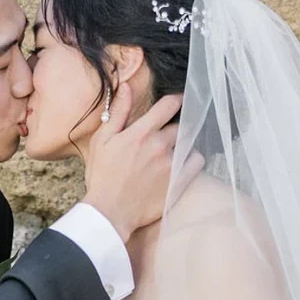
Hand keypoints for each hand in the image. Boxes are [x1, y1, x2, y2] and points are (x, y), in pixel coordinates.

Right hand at [81, 84, 183, 241]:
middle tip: (166, 136)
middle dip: (174, 127)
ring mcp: (171, 164)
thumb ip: (118, 113)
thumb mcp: (102, 141)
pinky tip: (183, 163)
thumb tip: (127, 87)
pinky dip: (193, 159)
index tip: (176, 102)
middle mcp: (160, 145)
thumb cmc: (102, 177)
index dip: (175, 100)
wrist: (109, 212)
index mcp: (141, 133)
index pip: (169, 105)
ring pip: (189, 143)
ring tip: (173, 152)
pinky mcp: (178, 182)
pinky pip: (197, 163)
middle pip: (180, 125)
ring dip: (183, 144)